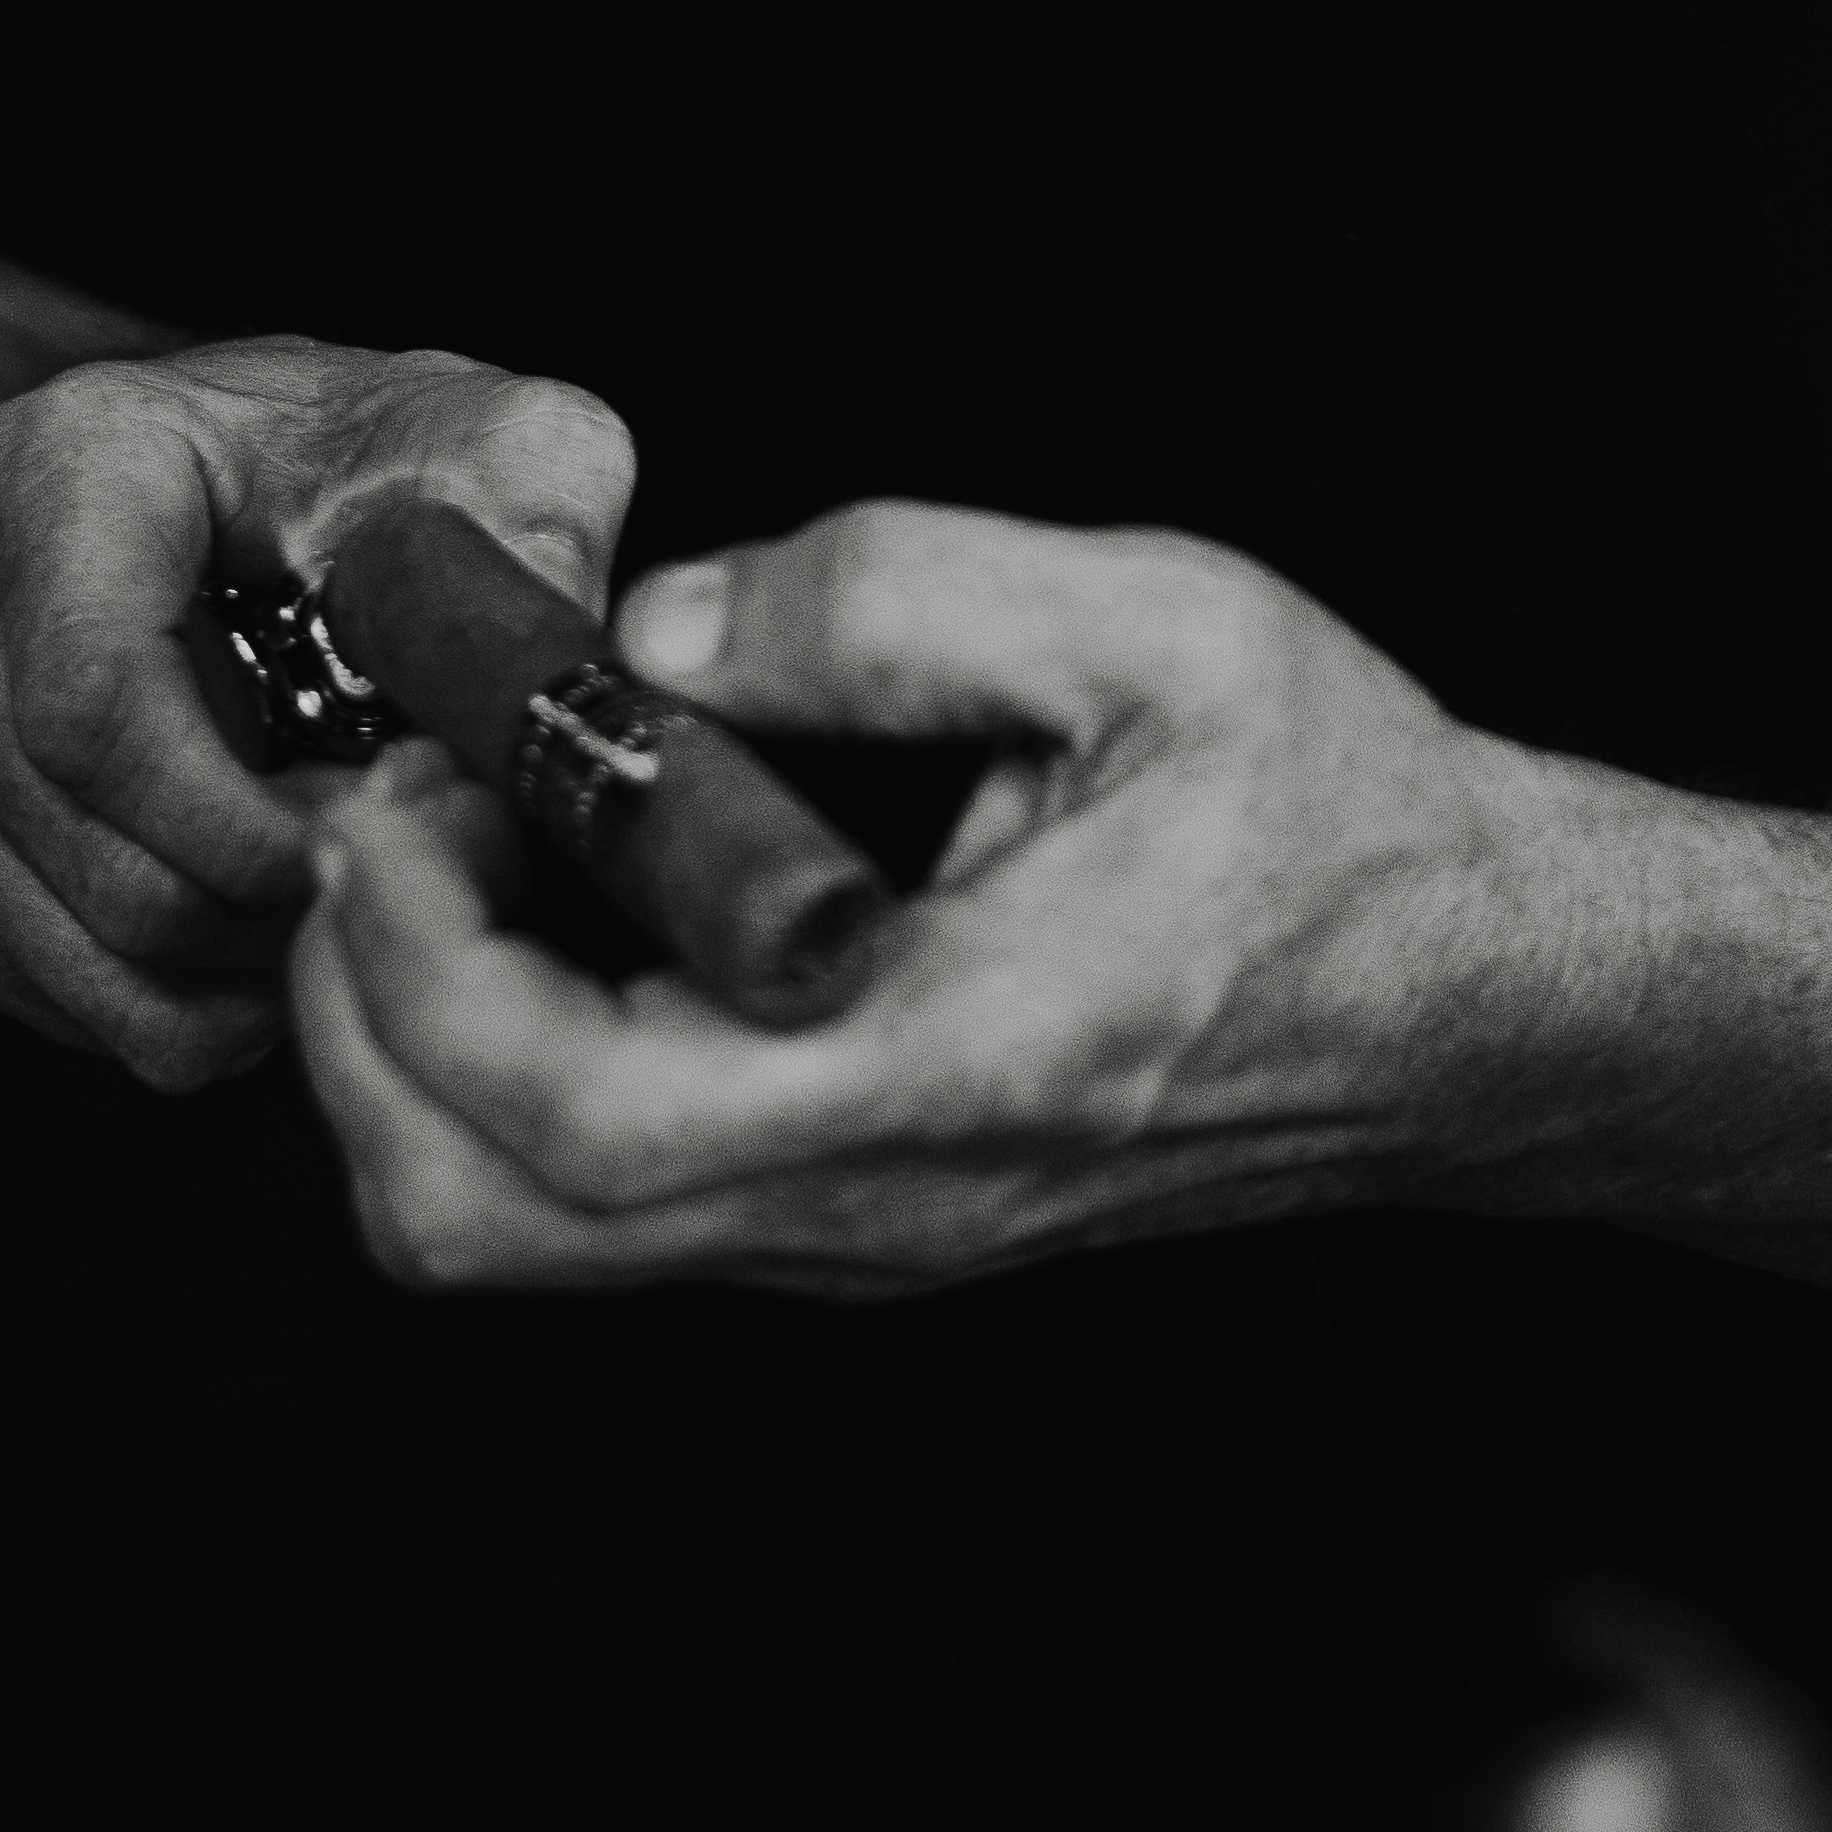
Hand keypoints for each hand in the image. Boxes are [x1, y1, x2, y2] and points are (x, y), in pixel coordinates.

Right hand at [0, 337, 636, 1087]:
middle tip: (405, 881)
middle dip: (279, 908)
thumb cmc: (345, 456)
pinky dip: (188, 994)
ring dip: (247, 972)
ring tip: (356, 891)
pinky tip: (267, 903)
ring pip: (85, 958)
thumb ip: (540, 515)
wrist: (181, 481)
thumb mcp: (471, 430)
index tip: (381, 836)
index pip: (98, 708)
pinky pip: (60, 998)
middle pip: (102, 862)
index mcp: (56, 466)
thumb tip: (560, 678)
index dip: (249, 823)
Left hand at [288, 499, 1588, 1289]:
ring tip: (467, 833)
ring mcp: (860, 1233)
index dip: (422, 968)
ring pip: (525, 1237)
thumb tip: (655, 630)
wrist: (1468, 995)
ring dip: (422, 1045)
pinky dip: (510, 1064)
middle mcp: (876, 1194)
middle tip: (392, 806)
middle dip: (363, 1017)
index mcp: (947, 1056)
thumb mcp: (1157, 620)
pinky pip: (608, 1204)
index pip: (583, 1114)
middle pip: (487, 1223)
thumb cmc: (1332, 804)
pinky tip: (564, 887)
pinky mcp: (859, 1220)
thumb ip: (896, 594)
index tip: (394, 790)